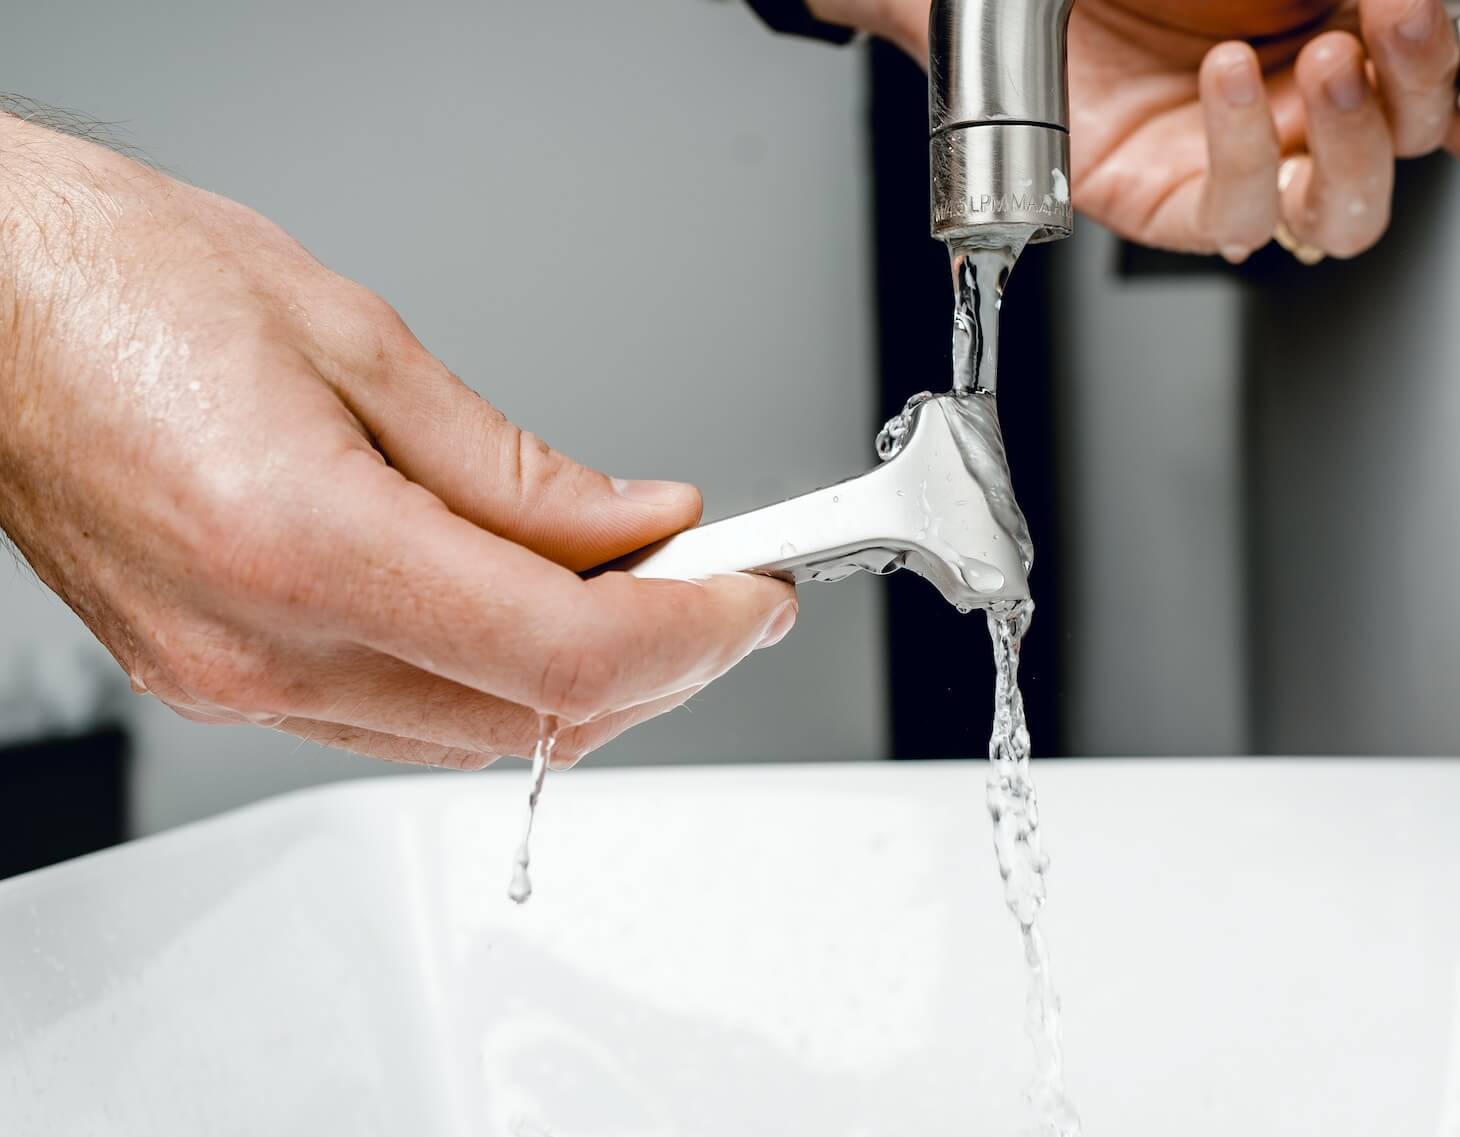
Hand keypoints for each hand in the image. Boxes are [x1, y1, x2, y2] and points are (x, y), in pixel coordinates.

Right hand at [0, 116, 796, 768]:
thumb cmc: (120, 285)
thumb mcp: (359, 342)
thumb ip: (516, 469)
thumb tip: (638, 523)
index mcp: (299, 544)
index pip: (562, 654)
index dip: (690, 634)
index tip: (753, 593)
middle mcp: (260, 646)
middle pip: (531, 716)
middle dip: (660, 659)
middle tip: (720, 580)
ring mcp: (230, 682)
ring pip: (472, 735)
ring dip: (582, 676)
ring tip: (637, 581)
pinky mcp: (215, 681)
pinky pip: (398, 721)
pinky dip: (489, 676)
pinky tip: (527, 604)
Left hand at [839, 0, 1459, 261]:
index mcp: (1347, 41)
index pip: (1454, 98)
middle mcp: (1305, 112)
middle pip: (1418, 147)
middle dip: (1429, 81)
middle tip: (1405, 16)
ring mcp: (1244, 163)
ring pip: (1346, 210)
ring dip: (1359, 139)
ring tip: (1327, 62)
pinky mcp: (1175, 205)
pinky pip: (1237, 213)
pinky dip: (1247, 150)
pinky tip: (1227, 79)